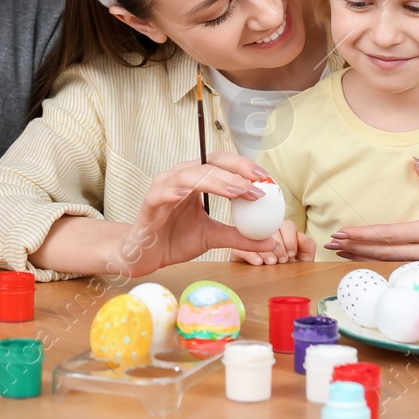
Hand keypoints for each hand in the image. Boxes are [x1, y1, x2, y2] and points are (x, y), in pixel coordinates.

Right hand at [110, 153, 274, 277]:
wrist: (145, 256)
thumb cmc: (175, 240)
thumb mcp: (213, 237)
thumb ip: (240, 237)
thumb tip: (272, 242)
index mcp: (195, 180)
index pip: (221, 163)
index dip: (243, 166)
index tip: (265, 179)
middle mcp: (179, 176)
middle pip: (208, 163)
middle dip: (235, 170)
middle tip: (257, 185)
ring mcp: (162, 187)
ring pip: (189, 175)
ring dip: (216, 181)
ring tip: (237, 192)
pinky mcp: (149, 203)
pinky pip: (162, 193)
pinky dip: (174, 191)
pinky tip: (188, 195)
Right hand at [235, 220, 317, 265]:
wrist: (272, 285)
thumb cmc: (289, 269)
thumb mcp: (303, 260)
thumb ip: (308, 247)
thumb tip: (300, 235)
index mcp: (284, 231)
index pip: (287, 225)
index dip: (290, 239)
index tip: (291, 254)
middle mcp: (267, 232)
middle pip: (271, 230)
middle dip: (279, 247)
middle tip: (281, 261)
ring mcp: (251, 239)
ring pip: (256, 237)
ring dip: (266, 252)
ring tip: (272, 264)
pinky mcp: (238, 249)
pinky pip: (241, 247)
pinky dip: (252, 255)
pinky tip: (259, 264)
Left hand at [328, 157, 418, 263]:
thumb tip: (416, 162)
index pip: (394, 234)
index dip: (367, 235)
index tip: (345, 232)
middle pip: (387, 252)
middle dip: (358, 248)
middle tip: (333, 243)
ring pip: (394, 262)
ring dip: (367, 258)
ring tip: (342, 253)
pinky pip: (407, 267)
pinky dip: (384, 263)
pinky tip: (370, 260)